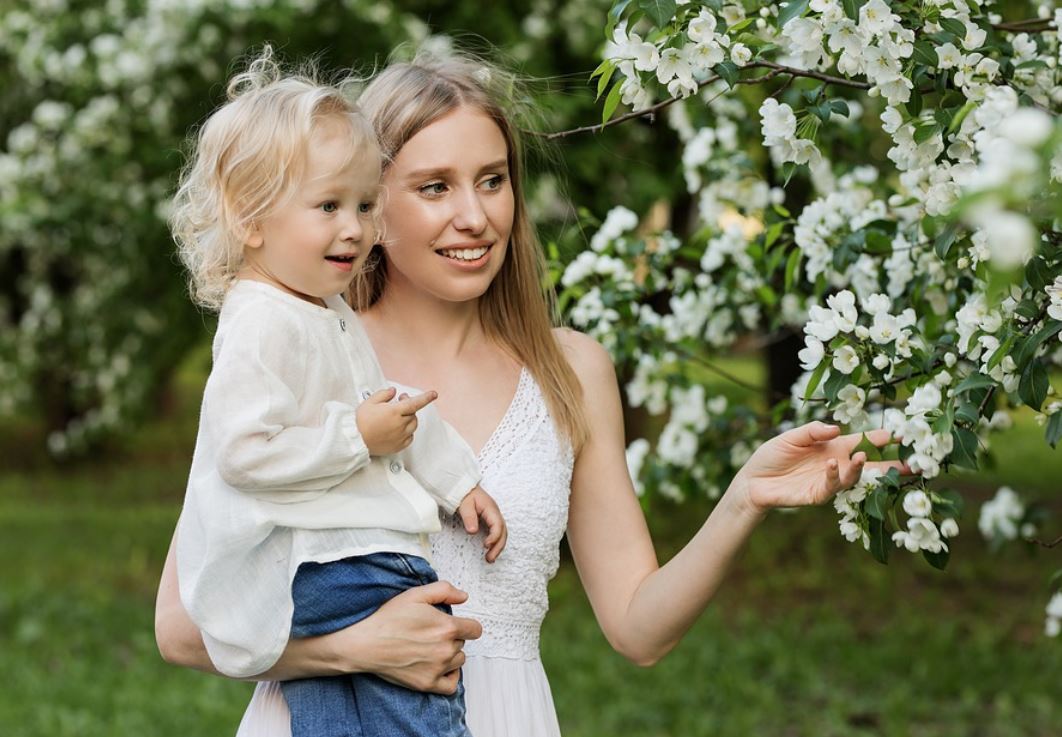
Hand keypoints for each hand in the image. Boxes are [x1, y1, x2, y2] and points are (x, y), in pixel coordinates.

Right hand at [347, 581, 481, 694]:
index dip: (466, 625)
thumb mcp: (415, 595)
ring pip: (458, 661)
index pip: (475, 629)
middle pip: (463, 644)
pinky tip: (440, 667)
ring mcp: (437, 669)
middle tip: (431, 633)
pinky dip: (450, 676)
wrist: (366, 645)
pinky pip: (452, 685)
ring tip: (430, 648)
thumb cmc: (388, 619)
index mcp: (447, 627)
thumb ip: (444, 591)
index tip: (455, 624)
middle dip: (452, 637)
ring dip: (450, 655)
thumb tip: (463, 597)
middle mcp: (446, 650)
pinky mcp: (427, 684)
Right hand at [356, 388, 436, 455]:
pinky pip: (409, 437)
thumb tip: (393, 392)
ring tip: (397, 416)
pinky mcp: (398, 446)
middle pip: (413, 413)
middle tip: (399, 401)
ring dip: (409, 418)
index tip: (434, 394)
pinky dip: (407, 432)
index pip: (415, 403)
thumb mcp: (369, 402)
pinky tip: (398, 429)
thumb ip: (384, 394)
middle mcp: (400, 424)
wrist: (354, 440)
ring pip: (413, 425)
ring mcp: (400, 436)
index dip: (426, 398)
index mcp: (394, 412)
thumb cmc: (360, 421)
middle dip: (409, 406)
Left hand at [457, 486, 507, 562]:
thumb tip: (473, 531)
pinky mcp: (491, 520)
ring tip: (489, 559)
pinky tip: (489, 550)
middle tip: (489, 559)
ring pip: (502, 534)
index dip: (494, 537)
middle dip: (498, 547)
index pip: (498, 525)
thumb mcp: (465, 504)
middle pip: (503, 532)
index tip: (485, 545)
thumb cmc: (465, 494)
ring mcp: (494, 517)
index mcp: (491, 509)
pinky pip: (497, 533)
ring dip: (498, 547)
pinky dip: (495, 543)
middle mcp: (495, 514)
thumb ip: (469, 517)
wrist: (464, 487)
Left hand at [735, 422, 910, 514]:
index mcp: (833, 446)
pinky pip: (832, 487)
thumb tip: (837, 429)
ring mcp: (829, 480)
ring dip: (860, 468)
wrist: (752, 480)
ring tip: (863, 457)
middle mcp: (837, 463)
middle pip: (870, 465)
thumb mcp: (791, 437)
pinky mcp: (818, 494)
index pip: (863, 441)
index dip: (882, 438)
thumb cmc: (772, 455)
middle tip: (913, 463)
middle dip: (892, 465)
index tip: (902, 433)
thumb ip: (813, 431)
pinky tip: (833, 464)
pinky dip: (835, 475)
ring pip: (854, 477)